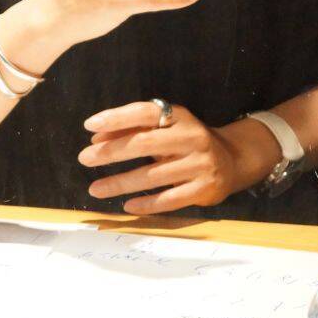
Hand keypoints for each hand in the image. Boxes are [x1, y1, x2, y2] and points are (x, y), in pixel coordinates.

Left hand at [77, 101, 277, 214]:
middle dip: (112, 152)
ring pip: (153, 175)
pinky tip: (127, 205)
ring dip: (120, 183)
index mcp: (179, 117)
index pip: (145, 112)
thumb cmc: (187, 142)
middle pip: (145, 143)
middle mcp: (192, 137)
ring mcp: (200, 164)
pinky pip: (170, 199)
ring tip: (95, 188)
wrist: (233, 160)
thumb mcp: (164, 129)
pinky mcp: (204, 189)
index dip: (116, 117)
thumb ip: (132, 129)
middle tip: (85, 158)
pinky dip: (147, 204)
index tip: (89, 125)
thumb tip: (96, 138)